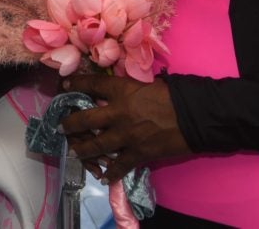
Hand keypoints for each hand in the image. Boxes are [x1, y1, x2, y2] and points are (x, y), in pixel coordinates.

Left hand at [59, 73, 190, 183]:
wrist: (195, 116)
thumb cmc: (175, 95)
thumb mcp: (148, 83)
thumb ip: (130, 87)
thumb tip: (119, 88)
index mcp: (122, 90)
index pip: (92, 84)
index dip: (76, 84)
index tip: (65, 86)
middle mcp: (119, 112)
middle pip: (85, 119)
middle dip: (70, 124)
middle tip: (62, 127)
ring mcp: (127, 135)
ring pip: (96, 145)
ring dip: (82, 149)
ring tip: (74, 151)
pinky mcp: (139, 153)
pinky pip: (119, 166)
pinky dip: (110, 172)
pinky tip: (104, 176)